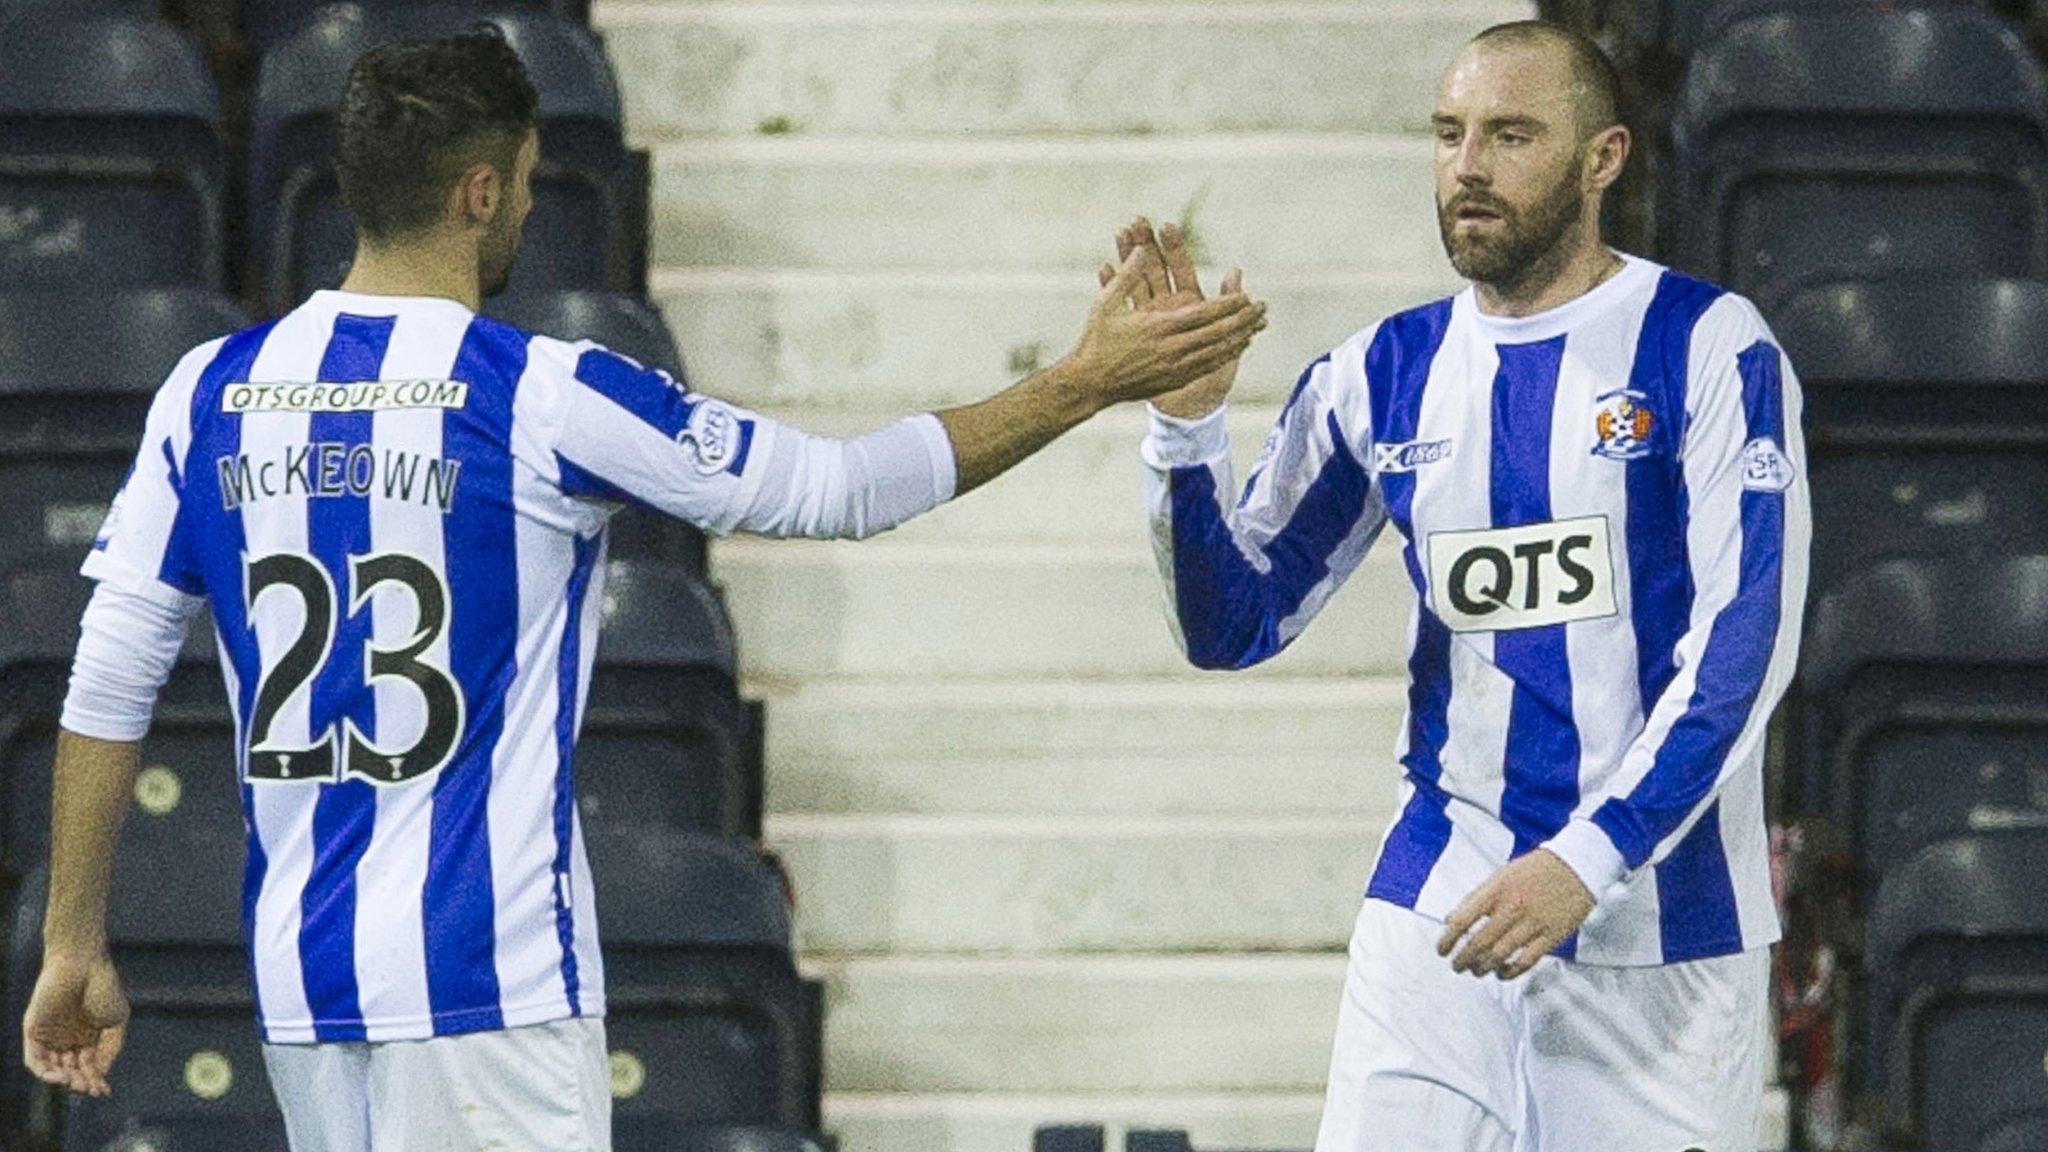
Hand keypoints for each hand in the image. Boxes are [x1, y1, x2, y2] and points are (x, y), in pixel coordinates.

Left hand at [23, 950, 127, 1096]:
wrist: (83, 964)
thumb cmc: (103, 988)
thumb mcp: (116, 1021)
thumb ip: (110, 1048)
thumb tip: (100, 1074)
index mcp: (88, 1037)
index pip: (88, 1067)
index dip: (95, 1080)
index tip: (104, 1092)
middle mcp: (68, 1039)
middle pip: (70, 1071)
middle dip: (80, 1082)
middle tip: (89, 1089)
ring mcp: (49, 1036)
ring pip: (52, 1069)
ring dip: (62, 1080)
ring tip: (75, 1083)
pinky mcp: (33, 1031)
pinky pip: (34, 1060)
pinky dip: (44, 1071)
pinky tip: (59, 1076)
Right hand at [1060, 241, 1265, 410]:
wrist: (1088, 384)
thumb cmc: (1095, 341)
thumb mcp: (1105, 303)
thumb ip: (1126, 276)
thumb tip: (1140, 250)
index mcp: (1157, 328)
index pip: (1203, 315)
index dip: (1228, 306)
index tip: (1248, 296)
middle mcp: (1170, 349)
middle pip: (1216, 334)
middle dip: (1242, 321)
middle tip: (1264, 309)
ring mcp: (1174, 368)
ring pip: (1215, 352)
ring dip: (1239, 339)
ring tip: (1258, 328)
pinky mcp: (1172, 381)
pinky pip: (1206, 367)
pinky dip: (1225, 356)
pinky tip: (1238, 347)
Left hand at [1436, 850, 1595, 979]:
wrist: (1576, 866)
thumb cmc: (1534, 870)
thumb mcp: (1500, 875)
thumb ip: (1475, 898)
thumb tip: (1450, 919)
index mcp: (1496, 890)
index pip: (1462, 919)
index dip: (1448, 939)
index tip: (1442, 950)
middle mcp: (1512, 907)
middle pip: (1479, 943)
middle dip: (1463, 959)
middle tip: (1457, 965)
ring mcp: (1532, 923)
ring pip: (1499, 955)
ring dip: (1482, 968)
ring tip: (1476, 970)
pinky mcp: (1551, 936)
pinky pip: (1526, 961)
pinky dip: (1510, 972)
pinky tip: (1501, 973)